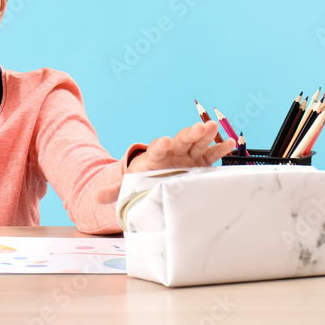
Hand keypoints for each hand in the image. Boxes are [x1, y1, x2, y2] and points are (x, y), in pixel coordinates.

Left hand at [93, 120, 235, 204]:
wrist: (156, 177)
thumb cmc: (144, 179)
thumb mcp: (128, 185)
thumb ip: (114, 190)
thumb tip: (94, 197)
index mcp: (154, 157)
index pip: (157, 148)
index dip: (161, 145)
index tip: (165, 142)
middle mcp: (173, 152)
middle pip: (181, 140)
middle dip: (190, 133)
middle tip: (198, 127)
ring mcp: (188, 154)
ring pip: (197, 142)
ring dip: (206, 135)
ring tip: (214, 126)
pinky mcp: (200, 161)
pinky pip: (211, 154)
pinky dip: (220, 148)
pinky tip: (229, 142)